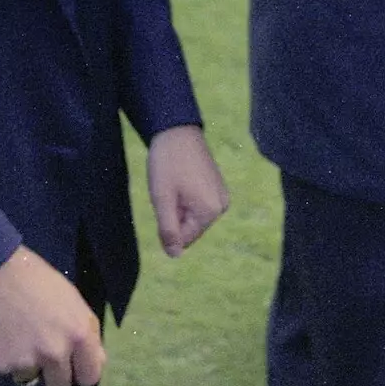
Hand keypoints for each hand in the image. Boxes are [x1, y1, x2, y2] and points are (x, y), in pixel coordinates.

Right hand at [0, 246, 105, 385]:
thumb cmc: (33, 278)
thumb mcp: (71, 298)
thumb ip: (86, 332)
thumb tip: (96, 360)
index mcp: (78, 334)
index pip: (90, 376)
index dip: (79, 371)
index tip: (69, 365)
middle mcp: (54, 352)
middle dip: (50, 375)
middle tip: (36, 350)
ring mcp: (24, 361)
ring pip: (27, 378)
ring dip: (21, 362)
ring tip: (11, 331)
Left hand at [147, 126, 228, 257]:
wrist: (176, 130)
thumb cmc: (167, 164)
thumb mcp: (162, 199)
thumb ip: (168, 230)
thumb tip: (174, 256)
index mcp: (210, 211)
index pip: (183, 238)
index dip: (166, 224)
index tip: (164, 198)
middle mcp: (222, 206)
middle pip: (190, 228)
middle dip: (174, 214)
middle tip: (168, 189)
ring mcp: (221, 196)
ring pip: (192, 216)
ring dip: (178, 206)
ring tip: (174, 182)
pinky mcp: (218, 187)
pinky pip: (198, 204)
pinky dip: (185, 197)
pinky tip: (181, 178)